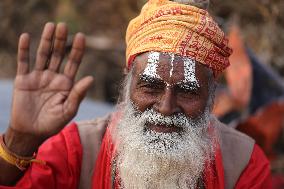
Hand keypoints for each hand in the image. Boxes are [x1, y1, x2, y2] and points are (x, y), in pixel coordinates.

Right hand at [9, 22, 92, 141]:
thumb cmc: (53, 123)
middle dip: (61, 40)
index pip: (73, 62)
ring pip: (43, 55)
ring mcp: (39, 77)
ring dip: (45, 40)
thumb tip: (91, 78)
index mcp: (67, 83)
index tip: (81, 36)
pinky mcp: (24, 80)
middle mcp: (54, 77)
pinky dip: (24, 50)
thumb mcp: (68, 109)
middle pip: (58, 55)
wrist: (31, 132)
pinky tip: (26, 37)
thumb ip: (78, 94)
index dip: (77, 50)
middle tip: (63, 26)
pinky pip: (24, 62)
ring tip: (50, 26)